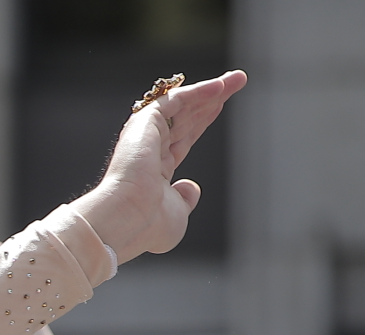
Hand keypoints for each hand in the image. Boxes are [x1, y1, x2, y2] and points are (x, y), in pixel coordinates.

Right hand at [72, 71, 246, 262]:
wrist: (126, 218)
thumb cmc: (147, 225)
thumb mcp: (176, 215)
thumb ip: (185, 200)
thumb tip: (191, 187)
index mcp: (154, 173)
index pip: (182, 139)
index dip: (202, 122)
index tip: (219, 107)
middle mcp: (149, 151)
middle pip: (186, 118)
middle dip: (211, 100)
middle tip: (236, 81)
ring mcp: (146, 135)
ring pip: (183, 105)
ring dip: (212, 90)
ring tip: (238, 78)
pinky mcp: (145, 122)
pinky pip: (176, 99)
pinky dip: (199, 92)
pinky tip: (220, 86)